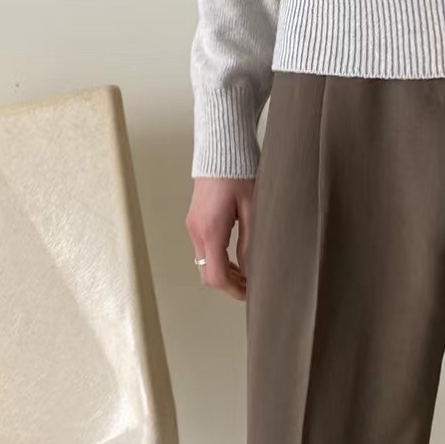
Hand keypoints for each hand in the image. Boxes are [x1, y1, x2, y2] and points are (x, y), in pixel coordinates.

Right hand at [185, 177, 252, 301]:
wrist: (221, 151)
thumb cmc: (239, 174)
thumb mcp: (252, 209)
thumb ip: (250, 242)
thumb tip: (251, 270)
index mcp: (211, 230)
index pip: (216, 276)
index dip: (233, 290)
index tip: (250, 292)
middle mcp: (197, 231)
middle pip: (206, 274)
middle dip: (228, 285)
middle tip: (250, 285)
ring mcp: (193, 226)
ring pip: (203, 264)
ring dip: (223, 273)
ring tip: (246, 272)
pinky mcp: (194, 221)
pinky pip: (203, 250)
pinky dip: (217, 259)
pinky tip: (235, 256)